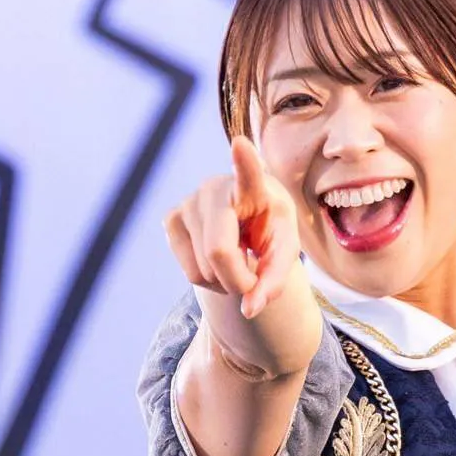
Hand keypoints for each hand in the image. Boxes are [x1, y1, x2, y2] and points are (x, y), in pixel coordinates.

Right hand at [162, 138, 300, 318]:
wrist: (247, 220)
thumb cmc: (271, 230)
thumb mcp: (285, 254)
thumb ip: (275, 282)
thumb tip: (250, 309)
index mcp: (254, 187)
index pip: (248, 174)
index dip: (244, 163)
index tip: (241, 145)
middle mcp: (215, 188)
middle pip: (219, 252)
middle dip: (239, 280)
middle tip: (254, 278)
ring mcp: (188, 202)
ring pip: (205, 270)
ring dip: (226, 281)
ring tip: (237, 258)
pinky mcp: (170, 220)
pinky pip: (192, 274)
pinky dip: (209, 280)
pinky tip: (216, 258)